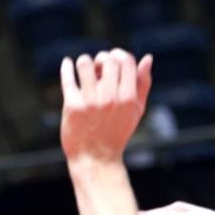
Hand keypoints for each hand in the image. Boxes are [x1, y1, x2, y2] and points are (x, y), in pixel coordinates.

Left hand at [59, 50, 153, 164]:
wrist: (95, 159)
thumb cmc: (117, 132)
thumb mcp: (136, 111)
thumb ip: (143, 84)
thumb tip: (147, 58)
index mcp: (128, 98)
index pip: (126, 60)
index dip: (119, 55)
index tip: (112, 62)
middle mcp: (110, 98)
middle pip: (107, 59)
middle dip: (102, 58)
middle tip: (98, 68)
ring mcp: (90, 102)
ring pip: (85, 64)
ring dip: (85, 61)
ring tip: (84, 69)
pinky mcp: (72, 106)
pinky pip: (68, 78)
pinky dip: (67, 67)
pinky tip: (67, 63)